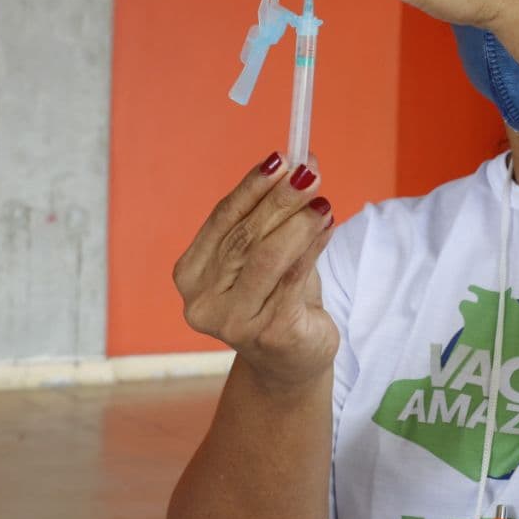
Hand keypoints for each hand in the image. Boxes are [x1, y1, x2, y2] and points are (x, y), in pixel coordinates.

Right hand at [173, 153, 337, 392]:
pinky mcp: (269, 335)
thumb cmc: (275, 297)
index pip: (221, 219)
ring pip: (267, 257)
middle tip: (309, 172)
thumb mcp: (267, 253)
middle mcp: (203, 301)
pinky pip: (292, 279)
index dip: (251, 186)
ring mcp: (233, 322)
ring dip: (298, 223)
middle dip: (279, 200)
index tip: (279, 158)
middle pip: (244, 236)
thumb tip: (301, 165)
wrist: (291, 360)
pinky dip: (312, 247)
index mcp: (190, 274)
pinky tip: (327, 226)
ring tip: (322, 201)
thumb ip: (274, 216)